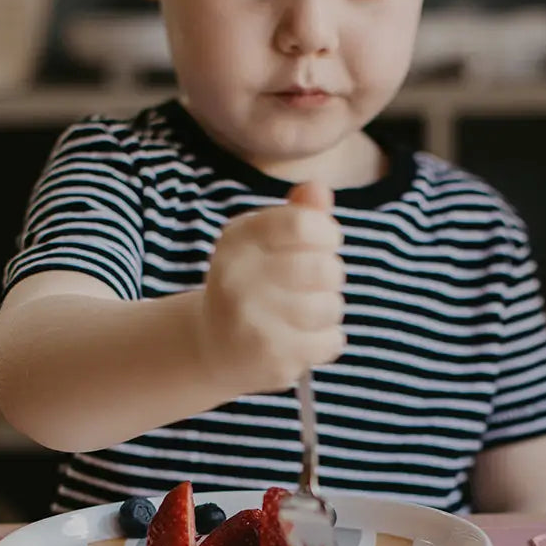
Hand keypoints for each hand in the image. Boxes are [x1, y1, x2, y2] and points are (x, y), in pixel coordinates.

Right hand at [198, 181, 345, 394]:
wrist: (214, 346)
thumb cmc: (253, 284)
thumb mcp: (266, 241)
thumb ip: (297, 213)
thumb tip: (318, 188)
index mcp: (239, 238)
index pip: (304, 224)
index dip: (327, 233)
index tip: (321, 244)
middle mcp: (237, 277)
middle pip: (325, 267)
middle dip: (330, 275)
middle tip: (312, 285)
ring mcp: (251, 320)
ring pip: (330, 306)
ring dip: (328, 310)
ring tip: (304, 314)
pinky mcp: (269, 357)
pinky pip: (331, 341)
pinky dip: (327, 341)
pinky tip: (303, 339)